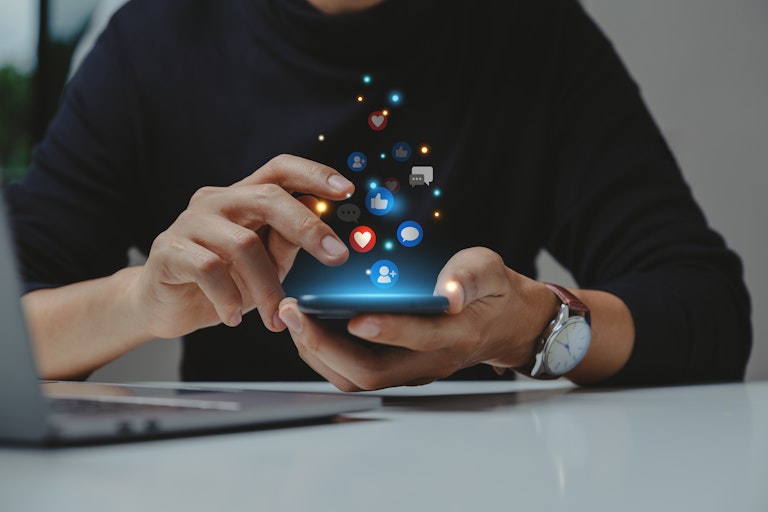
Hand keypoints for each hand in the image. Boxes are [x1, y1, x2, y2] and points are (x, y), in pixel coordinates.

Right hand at [131, 154, 354, 338]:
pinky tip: (233, 318)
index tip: (347, 189)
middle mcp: (216, 201)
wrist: (164, 306)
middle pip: (267, 197)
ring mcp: (189, 222)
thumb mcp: (265, 266)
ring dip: (266, 286)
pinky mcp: (168, 250)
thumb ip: (286, 243)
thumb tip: (321, 223)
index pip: (280, 169)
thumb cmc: (222, 282)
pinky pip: (208, 269)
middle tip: (337, 257)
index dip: (314, 173)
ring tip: (274, 318)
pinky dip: (228, 298)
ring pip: (243, 244)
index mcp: (243, 197)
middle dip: (308, 227)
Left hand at [278, 247, 559, 390]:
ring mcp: (411, 370)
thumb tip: (449, 291)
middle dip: (326, 346)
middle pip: (372, 372)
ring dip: (318, 352)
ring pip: (356, 378)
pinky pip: (354, 372)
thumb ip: (470, 276)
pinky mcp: (396, 369)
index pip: (420, 339)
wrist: (503, 324)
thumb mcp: (490, 270)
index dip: (387, 330)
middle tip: (294, 313)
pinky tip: (307, 327)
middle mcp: (430, 361)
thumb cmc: (492, 293)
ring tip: (292, 318)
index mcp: (457, 335)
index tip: (353, 316)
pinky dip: (324, 354)